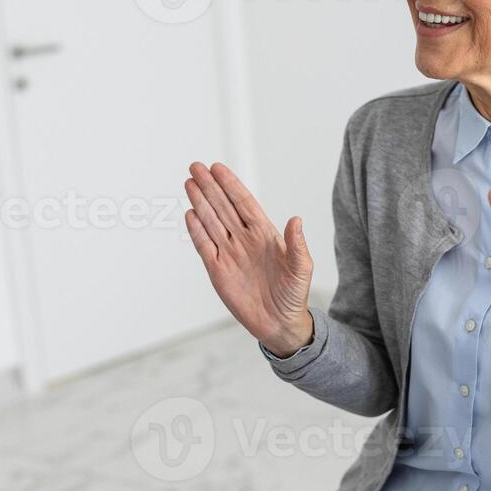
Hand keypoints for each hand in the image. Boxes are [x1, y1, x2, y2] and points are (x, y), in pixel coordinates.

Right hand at [184, 162, 313, 356]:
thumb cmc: (294, 295)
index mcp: (264, 234)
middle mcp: (244, 239)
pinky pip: (204, 246)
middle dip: (210, 187)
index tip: (218, 168)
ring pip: (211, 222)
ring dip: (200, 203)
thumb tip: (296, 220)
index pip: (244, 204)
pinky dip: (196, 231)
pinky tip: (190, 214)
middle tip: (196, 166)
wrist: (279, 323)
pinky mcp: (217, 270)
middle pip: (223, 208)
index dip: (231, 186)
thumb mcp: (301, 269)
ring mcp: (229, 253)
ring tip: (189, 183)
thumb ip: (297, 245)